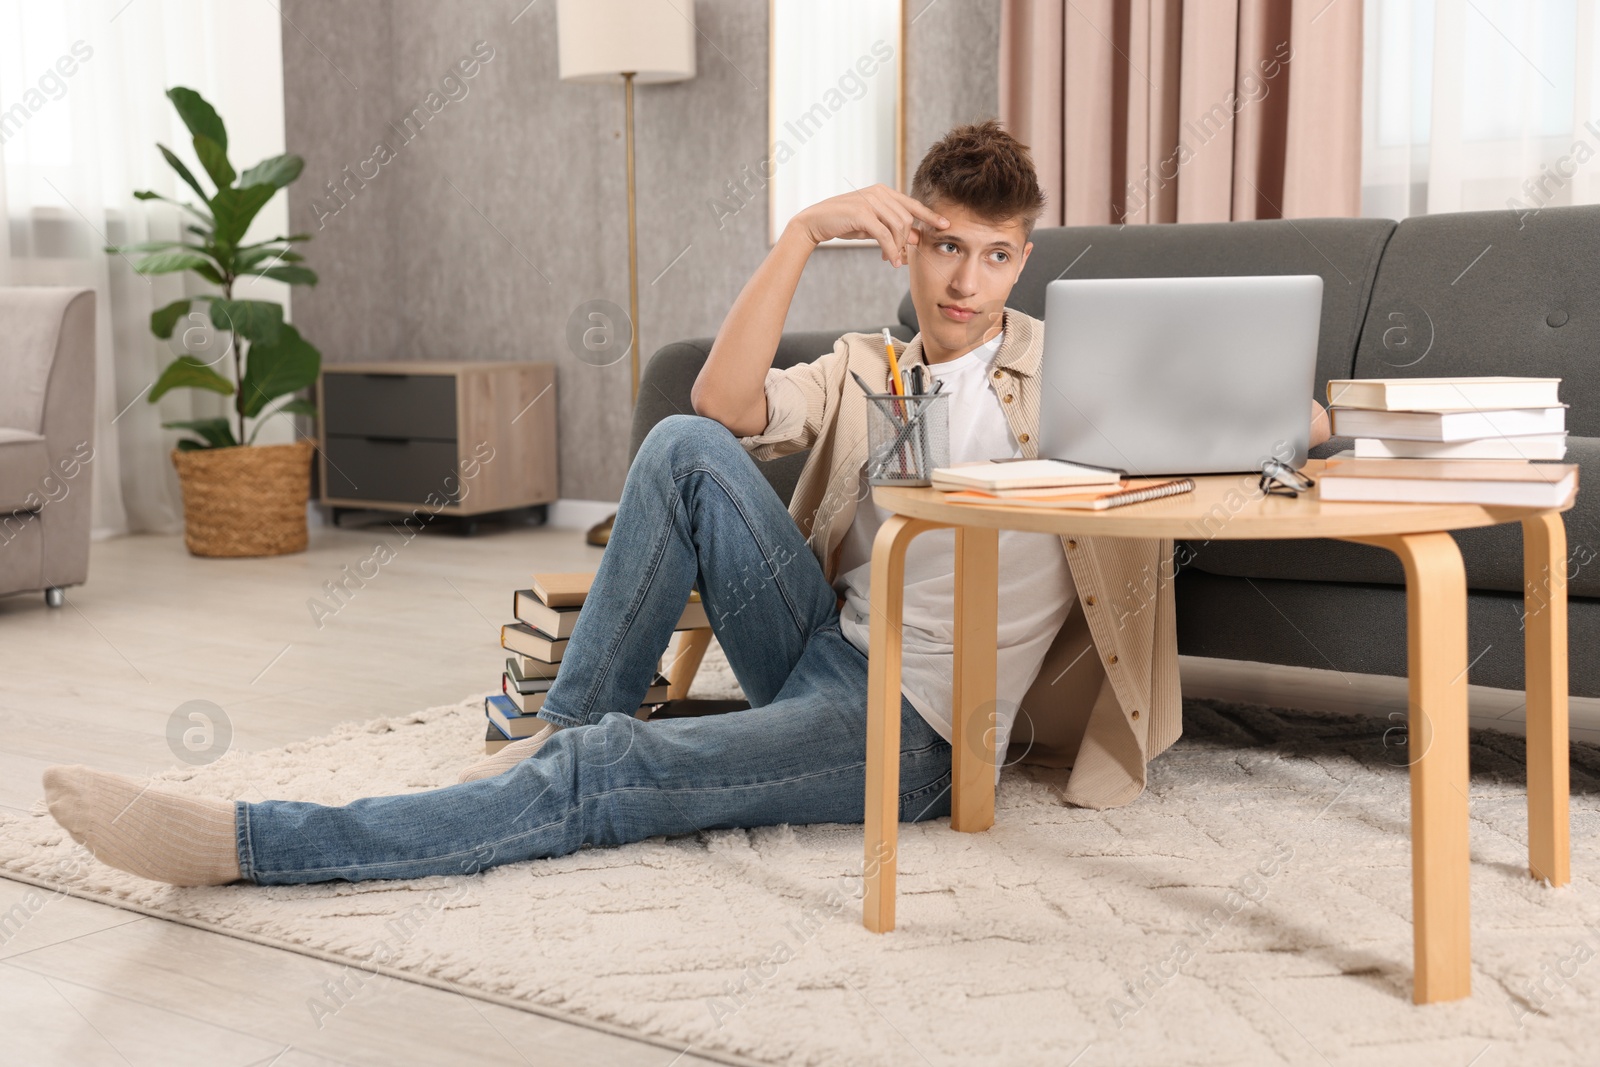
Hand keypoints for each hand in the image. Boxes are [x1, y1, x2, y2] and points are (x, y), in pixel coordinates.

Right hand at [788, 184, 948, 266]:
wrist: (815, 222)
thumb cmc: (844, 223)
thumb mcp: (872, 225)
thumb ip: (892, 228)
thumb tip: (916, 237)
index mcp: (883, 191)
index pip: (912, 204)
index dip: (930, 215)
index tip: (945, 225)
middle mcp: (879, 192)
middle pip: (907, 219)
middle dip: (907, 241)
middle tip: (901, 258)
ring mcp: (870, 200)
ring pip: (898, 227)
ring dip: (899, 247)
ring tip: (895, 261)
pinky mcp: (862, 213)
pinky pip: (884, 235)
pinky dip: (890, 249)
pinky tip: (890, 260)